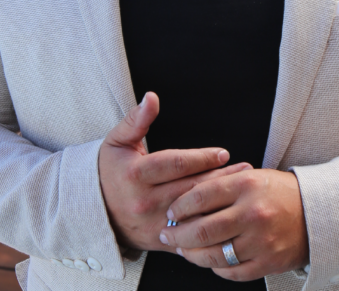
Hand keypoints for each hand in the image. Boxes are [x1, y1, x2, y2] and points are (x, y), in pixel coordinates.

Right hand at [99, 92, 251, 251]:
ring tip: (243, 188)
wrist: (93, 212)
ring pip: (193, 212)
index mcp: (136, 174)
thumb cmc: (110, 170)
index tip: (224, 153)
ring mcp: (153, 224)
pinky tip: (228, 215)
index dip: (202, 158)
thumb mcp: (117, 141)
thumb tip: (151, 97)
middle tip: (245, 168)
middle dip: (220, 177)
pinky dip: (210, 225)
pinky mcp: (159, 240)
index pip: (176, 164)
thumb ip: (136, 119)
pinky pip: (189, 235)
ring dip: (220, 200)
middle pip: (190, 188)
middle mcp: (144, 201)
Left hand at [159, 168, 308, 280]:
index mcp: (247, 184)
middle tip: (166, 233)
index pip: (201, 196)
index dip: (179, 206)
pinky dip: (216, 269)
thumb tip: (185, 200)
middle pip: (203, 230)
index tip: (170, 211)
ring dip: (192, 254)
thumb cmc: (278, 192)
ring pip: (214, 255)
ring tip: (183, 249)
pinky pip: (232, 272)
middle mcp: (252, 212)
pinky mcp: (267, 263)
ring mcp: (261, 240)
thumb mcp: (251, 176)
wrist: (316, 212)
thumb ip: (220, 184)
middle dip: (178, 234)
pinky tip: (209, 261)